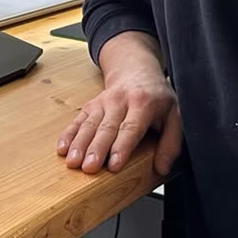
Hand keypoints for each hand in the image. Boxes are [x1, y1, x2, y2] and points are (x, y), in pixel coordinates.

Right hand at [57, 64, 180, 175]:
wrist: (136, 70)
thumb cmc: (157, 97)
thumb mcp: (175, 115)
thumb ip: (171, 143)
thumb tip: (163, 167)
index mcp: (143, 103)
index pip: (131, 128)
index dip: (122, 147)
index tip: (114, 165)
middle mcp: (120, 100)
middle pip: (106, 127)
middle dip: (96, 149)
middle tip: (88, 167)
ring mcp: (102, 102)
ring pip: (89, 124)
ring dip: (79, 143)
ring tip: (72, 161)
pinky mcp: (91, 105)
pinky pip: (78, 120)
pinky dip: (68, 134)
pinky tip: (62, 148)